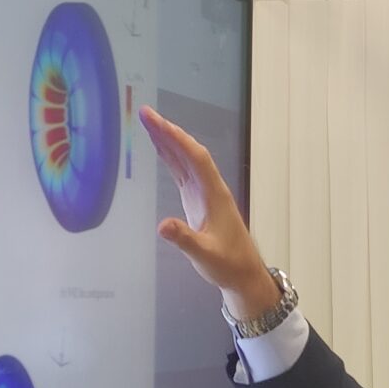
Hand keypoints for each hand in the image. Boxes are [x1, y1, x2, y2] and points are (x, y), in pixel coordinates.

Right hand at [141, 107, 279, 321]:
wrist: (243, 274)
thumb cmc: (228, 264)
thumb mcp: (204, 254)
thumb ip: (184, 239)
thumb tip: (162, 225)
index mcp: (214, 194)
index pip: (195, 158)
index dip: (177, 139)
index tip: (157, 122)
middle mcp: (210, 188)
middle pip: (188, 152)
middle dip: (168, 132)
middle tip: (145, 113)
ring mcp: (204, 193)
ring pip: (185, 160)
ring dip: (167, 141)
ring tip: (147, 122)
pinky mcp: (198, 200)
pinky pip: (182, 172)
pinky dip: (170, 158)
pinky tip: (160, 148)